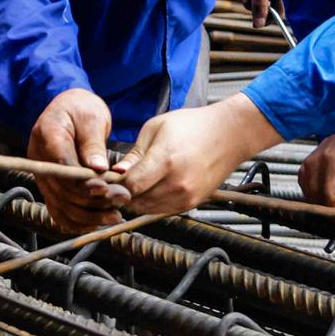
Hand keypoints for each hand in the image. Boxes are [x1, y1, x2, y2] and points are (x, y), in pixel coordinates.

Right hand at [26, 88, 126, 233]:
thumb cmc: (81, 109)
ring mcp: (42, 175)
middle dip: (93, 200)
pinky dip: (77, 221)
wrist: (69, 110)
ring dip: (88, 215)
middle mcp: (39, 159)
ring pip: (61, 205)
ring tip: (115, 215)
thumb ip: (93, 143)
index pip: (62, 165)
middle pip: (62, 190)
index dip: (83, 182)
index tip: (107, 188)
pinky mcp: (49, 187)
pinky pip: (59, 211)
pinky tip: (98, 222)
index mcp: (47, 135)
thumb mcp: (92, 117)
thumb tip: (97, 168)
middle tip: (121, 200)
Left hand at [114, 94, 282, 216]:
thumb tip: (116, 173)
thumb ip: (135, 153)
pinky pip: (162, 210)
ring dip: (135, 200)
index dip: (114, 186)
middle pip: (136, 201)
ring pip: (147, 209)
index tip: (106, 181)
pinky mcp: (192, 203)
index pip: (130, 186)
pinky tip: (148, 189)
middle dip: (121, 194)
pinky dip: (150, 203)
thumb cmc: (193, 126)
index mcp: (165, 160)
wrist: (228, 135)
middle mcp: (177, 183)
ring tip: (131, 185)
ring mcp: (186, 196)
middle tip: (113, 184)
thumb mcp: (156, 128)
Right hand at [297, 132, 334, 221]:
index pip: (327, 194)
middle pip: (316, 197)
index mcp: (332, 160)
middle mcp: (315, 161)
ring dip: (323, 207)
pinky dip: (317, 199)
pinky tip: (331, 201)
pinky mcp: (304, 168)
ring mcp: (307, 164)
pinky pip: (306, 190)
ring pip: (309, 195)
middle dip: (330, 213)